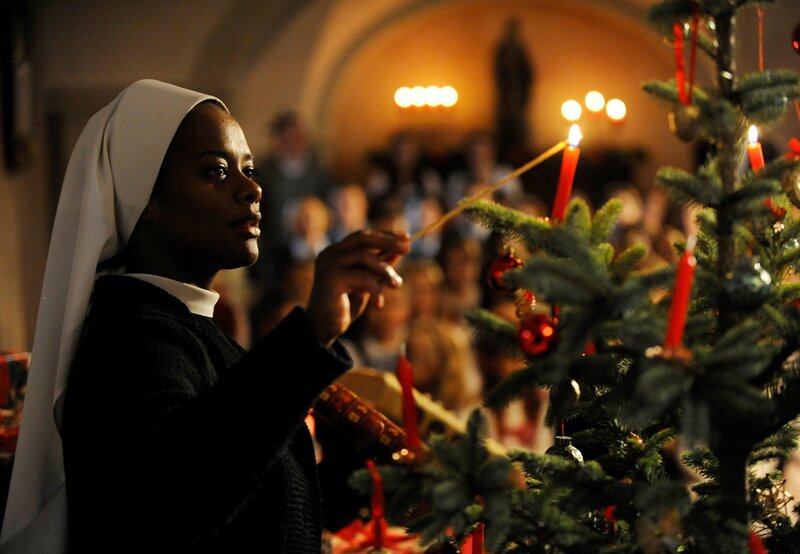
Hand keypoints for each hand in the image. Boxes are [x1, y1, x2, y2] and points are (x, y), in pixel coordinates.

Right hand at [306, 230, 409, 346]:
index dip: (385, 235)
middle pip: (362, 238)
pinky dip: (375, 290)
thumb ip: (379, 266)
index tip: (406, 237)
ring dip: (386, 270)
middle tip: (407, 248)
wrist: (324, 328)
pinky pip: (362, 277)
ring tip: (397, 285)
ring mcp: (329, 264)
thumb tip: (400, 250)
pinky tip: (378, 305)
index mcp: (336, 252)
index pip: (362, 236)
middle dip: (387, 241)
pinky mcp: (331, 278)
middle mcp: (330, 254)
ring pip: (364, 257)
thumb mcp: (367, 283)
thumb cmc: (345, 306)